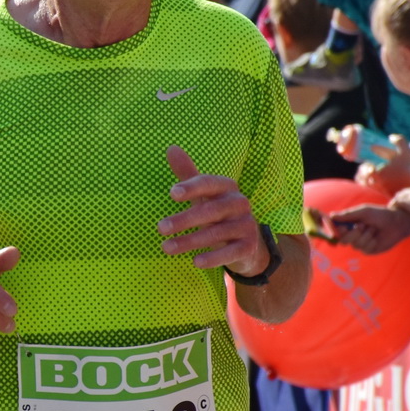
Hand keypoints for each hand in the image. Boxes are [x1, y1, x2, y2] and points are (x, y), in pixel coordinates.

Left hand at [157, 145, 267, 275]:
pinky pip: (230, 252)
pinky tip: (195, 262)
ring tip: (166, 248)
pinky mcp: (249, 247)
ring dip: (189, 242)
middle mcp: (239, 204)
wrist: (248, 243)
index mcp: (227, 187)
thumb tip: (171, 148)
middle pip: (210, 210)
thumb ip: (187, 174)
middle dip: (184, 219)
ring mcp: (246, 225)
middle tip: (160, 228)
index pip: (209, 183)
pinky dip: (213, 258)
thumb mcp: (203, 194)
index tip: (172, 194)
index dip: (192, 187)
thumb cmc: (217, 214)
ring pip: (216, 233)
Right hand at [325, 204, 409, 253]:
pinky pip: (365, 249)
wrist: (397, 222)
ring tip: (374, 229)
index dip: (336, 231)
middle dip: (353, 233)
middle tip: (362, 225)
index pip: (336, 231)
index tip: (341, 228)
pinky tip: (377, 237)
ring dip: (366, 235)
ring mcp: (361, 244)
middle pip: (343, 241)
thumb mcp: (363, 211)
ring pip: (355, 245)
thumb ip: (347, 214)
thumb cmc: (380, 214)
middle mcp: (353, 235)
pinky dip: (371, 241)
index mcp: (350, 225)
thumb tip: (331, 215)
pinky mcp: (369, 250)